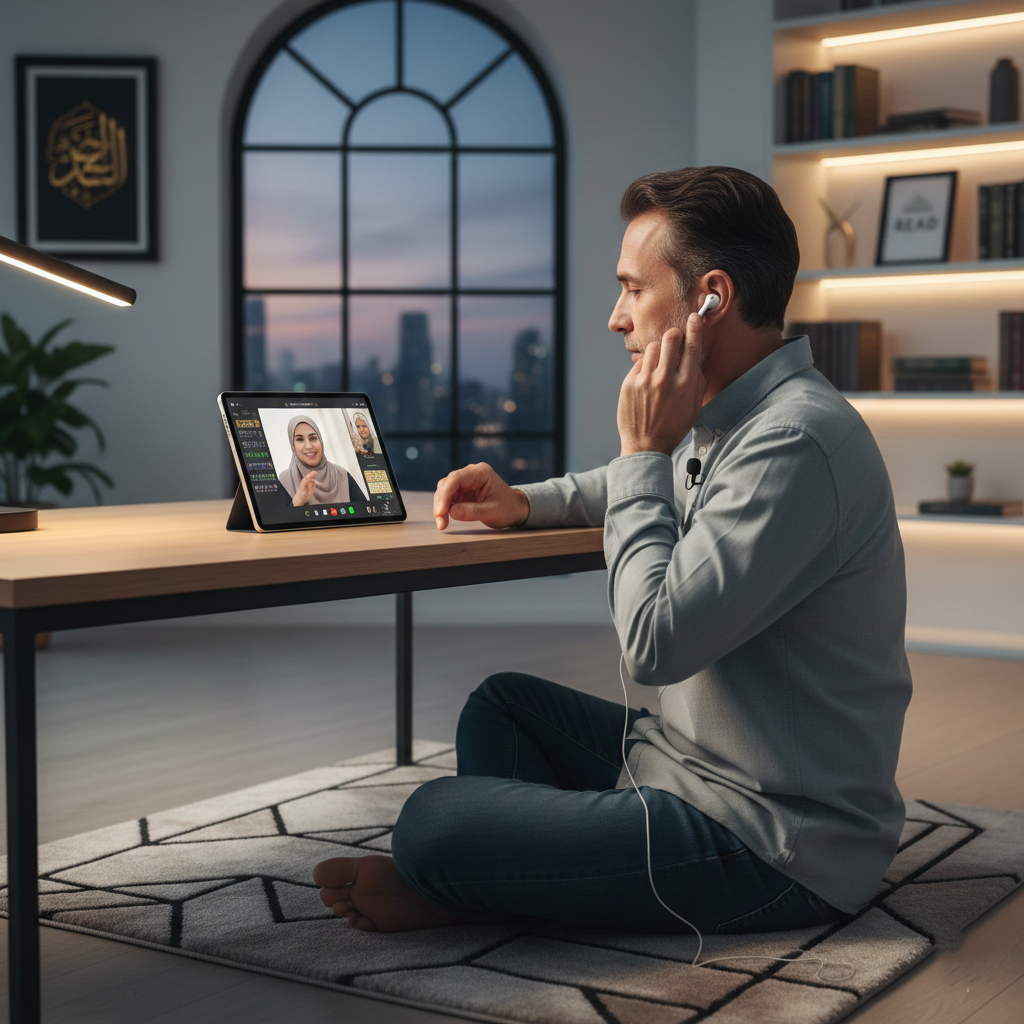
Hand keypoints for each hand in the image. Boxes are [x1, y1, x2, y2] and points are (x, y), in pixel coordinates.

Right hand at [292, 470, 317, 505]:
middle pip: (307, 476)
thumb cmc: (305, 495)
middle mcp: (304, 482)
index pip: (309, 477)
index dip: (313, 474)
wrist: (300, 499)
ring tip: (314, 474)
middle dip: (312, 474)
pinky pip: (305, 481)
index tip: (316, 473)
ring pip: (306, 478)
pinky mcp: (302, 486)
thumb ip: (313, 486)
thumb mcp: (311, 490)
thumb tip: (315, 482)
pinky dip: (309, 480)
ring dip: (310, 475)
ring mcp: (302, 484)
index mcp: (306, 483)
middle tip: (316, 472)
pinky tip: (312, 479)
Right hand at [433, 463, 529, 530]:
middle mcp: (471, 473)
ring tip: (443, 524)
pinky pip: (448, 497)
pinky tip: (446, 519)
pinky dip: (445, 508)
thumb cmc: (508, 508)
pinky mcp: (462, 490)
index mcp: (481, 472)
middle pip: (447, 484)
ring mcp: (466, 481)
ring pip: (444, 490)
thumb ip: (472, 511)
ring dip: (441, 506)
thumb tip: (451, 512)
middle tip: (441, 523)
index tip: (440, 512)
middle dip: (441, 503)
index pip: (456, 479)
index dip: (445, 495)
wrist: (515, 509)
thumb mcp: (492, 512)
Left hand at [617, 313, 705, 456]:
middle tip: (675, 341)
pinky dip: (645, 367)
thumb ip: (696, 381)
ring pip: (653, 347)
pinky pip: (639, 363)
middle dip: (674, 335)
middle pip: (670, 338)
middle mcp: (665, 380)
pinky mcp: (629, 383)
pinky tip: (647, 382)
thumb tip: (694, 359)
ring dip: (658, 352)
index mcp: (685, 385)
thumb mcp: (694, 407)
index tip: (696, 317)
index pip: (692, 347)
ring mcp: (645, 381)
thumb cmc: (673, 427)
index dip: (695, 328)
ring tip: (659, 367)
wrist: (646, 445)